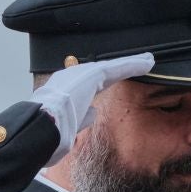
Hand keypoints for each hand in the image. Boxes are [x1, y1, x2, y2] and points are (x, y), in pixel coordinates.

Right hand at [29, 53, 154, 163]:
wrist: (43, 126)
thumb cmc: (50, 131)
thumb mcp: (69, 126)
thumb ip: (82, 117)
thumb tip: (94, 112)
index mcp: (64, 91)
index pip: (90, 84)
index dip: (106, 81)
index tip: (116, 79)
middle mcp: (70, 78)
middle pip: (102, 71)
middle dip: (121, 68)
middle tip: (139, 63)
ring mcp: (80, 74)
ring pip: (111, 67)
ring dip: (131, 64)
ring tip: (148, 61)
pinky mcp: (92, 74)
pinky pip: (117, 68)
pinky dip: (133, 65)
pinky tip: (147, 63)